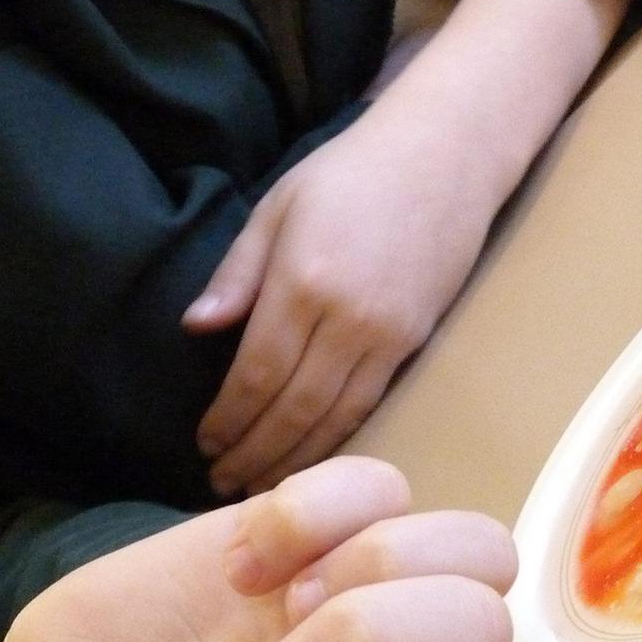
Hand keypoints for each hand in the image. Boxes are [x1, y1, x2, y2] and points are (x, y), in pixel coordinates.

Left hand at [183, 112, 494, 496]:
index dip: (228, 418)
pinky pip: (369, 404)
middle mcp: (348, 318)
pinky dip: (337, 439)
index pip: (257, 373)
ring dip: (295, 460)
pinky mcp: (414, 341)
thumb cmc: (348, 172)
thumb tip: (196, 327)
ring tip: (259, 488)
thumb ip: (237, 274)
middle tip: (221, 485)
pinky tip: (312, 460)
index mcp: (303, 282)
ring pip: (335, 417)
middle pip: (294, 408)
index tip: (203, 444)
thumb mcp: (276, 208)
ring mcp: (387, 334)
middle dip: (255, 453)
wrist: (445, 153)